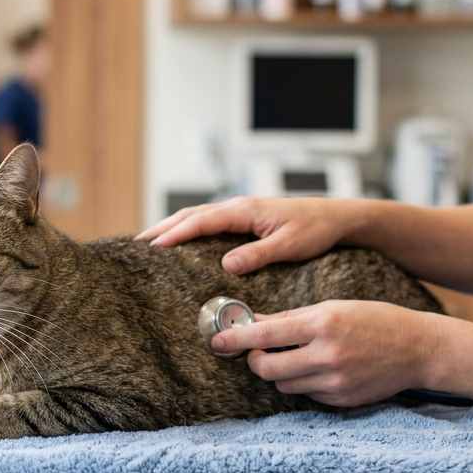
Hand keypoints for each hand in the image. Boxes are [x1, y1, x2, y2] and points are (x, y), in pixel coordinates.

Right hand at [136, 196, 360, 273]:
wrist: (336, 217)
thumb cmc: (315, 229)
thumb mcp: (289, 246)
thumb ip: (258, 255)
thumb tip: (227, 265)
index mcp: (244, 210)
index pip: (200, 221)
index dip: (174, 234)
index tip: (152, 248)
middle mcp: (238, 207)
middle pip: (190, 215)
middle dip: (162, 228)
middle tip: (136, 245)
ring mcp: (240, 211)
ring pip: (197, 216)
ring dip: (171, 227)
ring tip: (148, 242)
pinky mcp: (244, 219)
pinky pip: (208, 221)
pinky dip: (187, 228)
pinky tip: (180, 240)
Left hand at [209, 300, 438, 406]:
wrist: (419, 348)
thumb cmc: (375, 320)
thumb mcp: (333, 307)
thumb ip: (292, 317)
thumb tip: (254, 322)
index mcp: (322, 325)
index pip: (265, 335)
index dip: (235, 339)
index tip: (217, 340)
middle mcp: (326, 356)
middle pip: (266, 369)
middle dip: (254, 361)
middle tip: (256, 351)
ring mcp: (335, 382)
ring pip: (283, 384)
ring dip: (279, 372)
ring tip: (295, 356)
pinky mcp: (342, 400)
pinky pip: (306, 395)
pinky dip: (303, 383)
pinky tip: (318, 368)